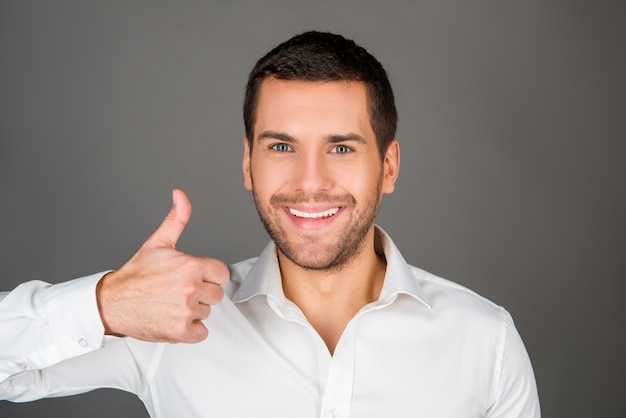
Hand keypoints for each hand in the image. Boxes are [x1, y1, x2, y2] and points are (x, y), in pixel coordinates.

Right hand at [96, 189, 228, 342]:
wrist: (112, 302)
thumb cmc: (136, 275)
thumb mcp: (158, 243)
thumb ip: (177, 218)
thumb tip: (181, 196)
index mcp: (191, 266)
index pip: (222, 274)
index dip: (209, 275)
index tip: (194, 277)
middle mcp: (191, 289)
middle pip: (216, 294)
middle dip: (201, 293)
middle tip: (179, 290)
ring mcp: (186, 311)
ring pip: (207, 312)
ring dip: (193, 311)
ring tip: (172, 303)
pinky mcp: (180, 331)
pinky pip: (201, 333)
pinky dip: (190, 330)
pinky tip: (174, 319)